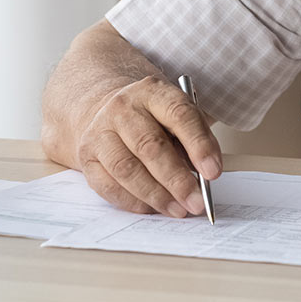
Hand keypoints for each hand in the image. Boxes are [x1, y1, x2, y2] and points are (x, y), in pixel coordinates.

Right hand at [74, 75, 221, 216]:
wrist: (107, 110)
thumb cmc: (152, 118)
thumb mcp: (177, 115)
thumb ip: (193, 139)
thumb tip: (205, 175)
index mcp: (152, 91)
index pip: (179, 115)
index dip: (199, 145)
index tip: (213, 173)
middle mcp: (122, 108)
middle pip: (150, 146)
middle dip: (177, 180)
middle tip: (196, 202)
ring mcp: (100, 132)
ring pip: (127, 169)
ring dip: (156, 195)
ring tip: (178, 210)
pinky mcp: (87, 156)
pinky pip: (109, 186)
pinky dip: (133, 202)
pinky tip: (152, 208)